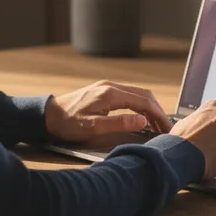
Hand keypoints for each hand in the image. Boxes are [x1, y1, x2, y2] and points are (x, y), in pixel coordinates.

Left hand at [46, 80, 173, 142]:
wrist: (48, 114)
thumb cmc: (68, 123)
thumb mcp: (93, 127)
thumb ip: (119, 123)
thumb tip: (142, 121)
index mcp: (111, 94)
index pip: (143, 101)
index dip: (158, 115)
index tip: (167, 128)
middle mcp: (111, 87)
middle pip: (144, 95)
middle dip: (158, 111)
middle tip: (166, 128)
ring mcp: (108, 88)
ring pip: (137, 94)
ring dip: (150, 108)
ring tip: (157, 125)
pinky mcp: (104, 92)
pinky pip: (129, 96)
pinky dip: (140, 106)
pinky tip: (142, 117)